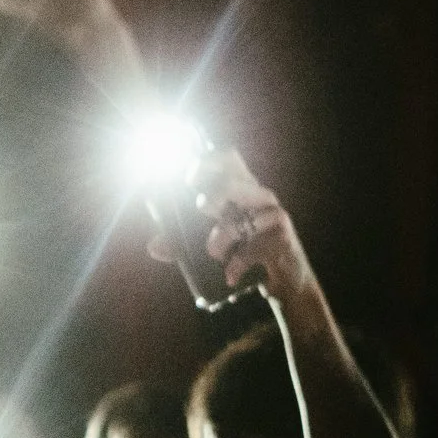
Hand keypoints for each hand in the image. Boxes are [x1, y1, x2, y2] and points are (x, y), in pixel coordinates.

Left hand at [159, 146, 314, 302]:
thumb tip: (154, 246)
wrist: (283, 280)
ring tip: (214, 252)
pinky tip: (230, 275)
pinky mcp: (283, 238)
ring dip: (223, 235)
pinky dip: (237, 263)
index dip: (207, 160)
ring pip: (243, 216)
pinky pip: (254, 247)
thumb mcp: (209, 244)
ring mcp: (272, 214)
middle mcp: (256, 195)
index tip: (189, 174)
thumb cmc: (243, 250)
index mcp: (238, 187)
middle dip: (211, 198)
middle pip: (231, 182)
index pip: (227, 157)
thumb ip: (180, 244)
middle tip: (203, 210)